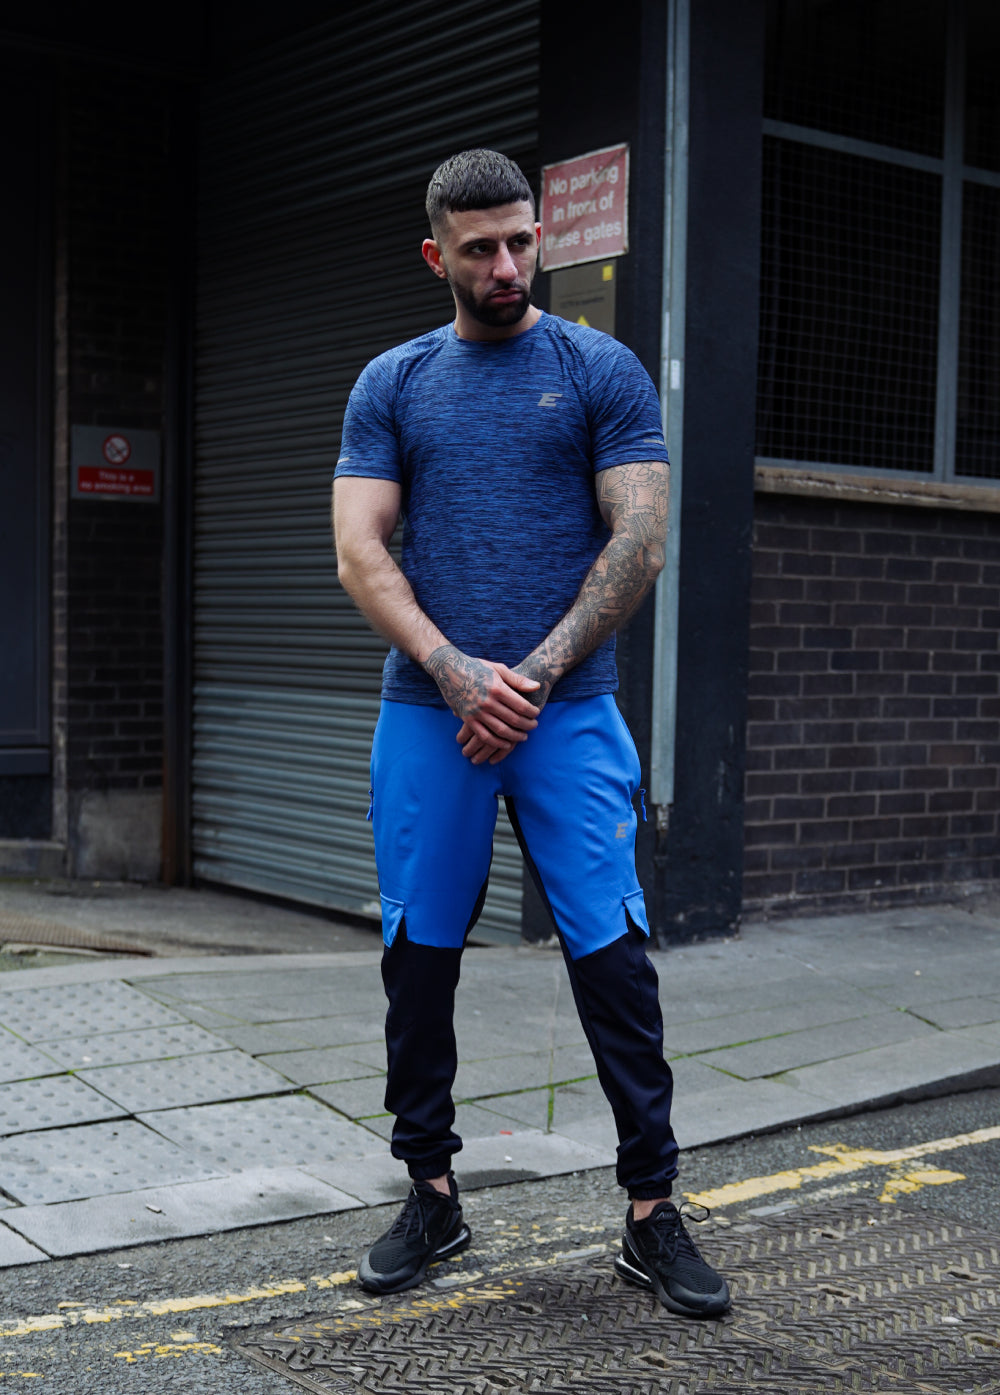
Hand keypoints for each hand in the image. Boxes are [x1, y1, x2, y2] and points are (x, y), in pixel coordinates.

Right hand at [424, 647, 539, 757]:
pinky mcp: (467, 719)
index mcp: (498, 688)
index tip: (537, 714)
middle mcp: (488, 702)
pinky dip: (497, 743)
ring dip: (515, 736)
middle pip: (513, 719)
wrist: (449, 669)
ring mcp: (477, 712)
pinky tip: (506, 744)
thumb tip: (537, 686)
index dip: (532, 712)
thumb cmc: (477, 667)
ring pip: (501, 730)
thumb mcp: (498, 668)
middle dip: (527, 725)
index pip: (521, 706)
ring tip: (523, 737)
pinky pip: (484, 735)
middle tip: (534, 726)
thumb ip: (518, 679)